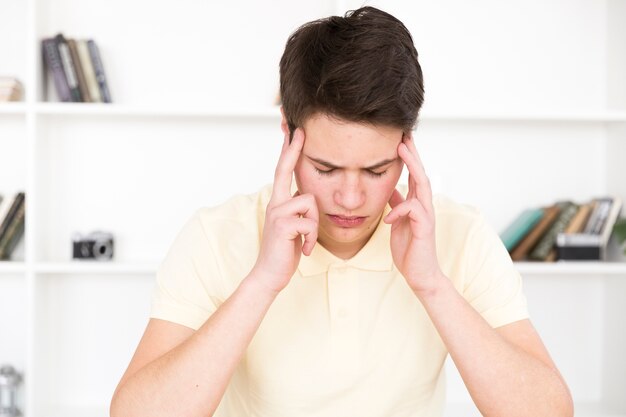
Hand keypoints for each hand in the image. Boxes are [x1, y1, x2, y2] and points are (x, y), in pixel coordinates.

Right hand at [251, 128, 318, 293]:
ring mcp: (277, 212)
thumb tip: (304, 195)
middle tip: (299, 130)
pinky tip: (304, 249)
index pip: (284, 171)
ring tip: (306, 241)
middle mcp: (275, 202)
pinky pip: (309, 222)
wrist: (270, 274)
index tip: (293, 130)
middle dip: (292, 149)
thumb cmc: (285, 250)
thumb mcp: (294, 225)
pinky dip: (312, 238)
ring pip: (310, 202)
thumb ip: (297, 209)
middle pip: (285, 169)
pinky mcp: (283, 225)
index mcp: (279, 201)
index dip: (288, 150)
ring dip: (314, 226)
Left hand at [383, 135, 443, 294]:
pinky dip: (399, 210)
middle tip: (404, 134)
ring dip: (413, 166)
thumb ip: (397, 204)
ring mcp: (426, 216)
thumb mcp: (398, 221)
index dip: (407, 156)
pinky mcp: (424, 229)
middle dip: (413, 153)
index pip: (414, 174)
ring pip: (423, 185)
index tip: (399, 138)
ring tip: (402, 151)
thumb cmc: (409, 248)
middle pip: (421, 173)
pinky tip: (388, 217)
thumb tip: (391, 188)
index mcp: (416, 203)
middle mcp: (424, 206)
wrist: (419, 274)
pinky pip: (413, 211)